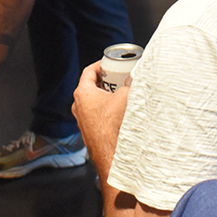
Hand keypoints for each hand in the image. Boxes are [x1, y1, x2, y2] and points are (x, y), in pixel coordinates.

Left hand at [72, 61, 130, 176]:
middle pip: (91, 86)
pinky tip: (119, 112)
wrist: (111, 153)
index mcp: (82, 93)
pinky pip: (96, 114)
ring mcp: (82, 119)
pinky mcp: (89, 130)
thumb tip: (137, 79)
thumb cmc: (112, 126)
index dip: (101, 64)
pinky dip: (106, 109)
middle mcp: (79, 106)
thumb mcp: (126, 96)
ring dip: (107, 96)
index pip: (89, 71)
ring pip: (94, 101)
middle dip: (106, 80)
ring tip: (121, 94)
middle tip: (118, 78)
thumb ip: (130, 84)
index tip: (110, 63)